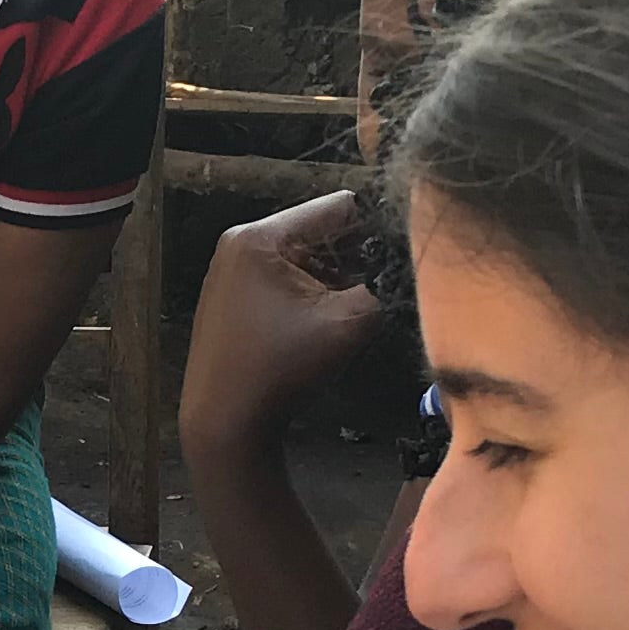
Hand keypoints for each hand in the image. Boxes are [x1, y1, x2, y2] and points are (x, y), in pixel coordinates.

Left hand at [178, 191, 384, 460]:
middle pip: (319, 231)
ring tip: (351, 312)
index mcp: (260, 236)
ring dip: (334, 280)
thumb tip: (403, 266)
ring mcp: (233, 271)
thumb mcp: (347, 323)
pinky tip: (323, 325)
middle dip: (354, 258)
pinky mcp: (234, 297)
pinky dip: (311, 295)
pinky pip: (286, 279)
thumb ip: (383, 284)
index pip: (338, 207)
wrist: (225, 422)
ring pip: (306, 258)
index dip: (376, 228)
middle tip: (381, 288)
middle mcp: (241, 243)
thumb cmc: (280, 369)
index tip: (401, 256)